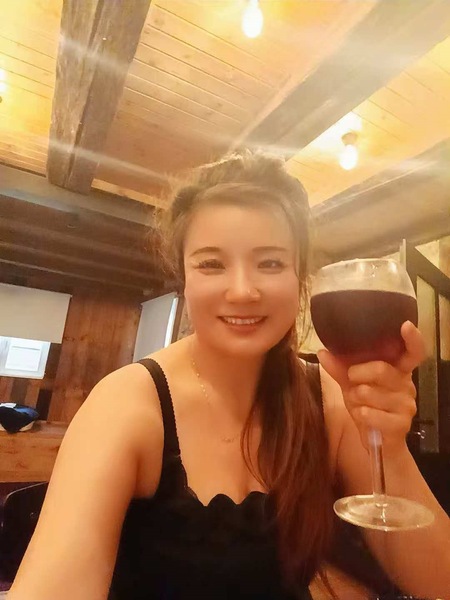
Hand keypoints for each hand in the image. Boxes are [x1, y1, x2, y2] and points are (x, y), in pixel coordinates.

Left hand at [317, 321, 426, 452]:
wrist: (377, 440)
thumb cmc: (367, 405)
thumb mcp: (352, 384)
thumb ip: (340, 368)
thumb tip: (322, 351)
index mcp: (399, 370)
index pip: (414, 352)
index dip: (412, 338)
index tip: (405, 325)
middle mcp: (407, 384)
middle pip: (381, 369)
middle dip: (357, 374)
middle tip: (351, 380)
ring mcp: (407, 405)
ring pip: (369, 393)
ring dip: (355, 399)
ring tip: (359, 404)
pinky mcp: (401, 424)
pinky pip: (369, 413)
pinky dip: (359, 414)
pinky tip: (363, 416)